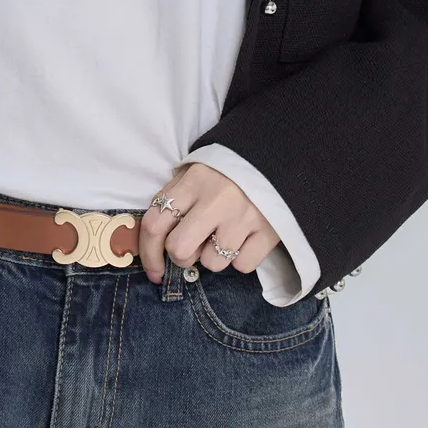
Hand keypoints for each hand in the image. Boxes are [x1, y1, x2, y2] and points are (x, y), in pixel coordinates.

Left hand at [139, 161, 280, 282]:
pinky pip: (242, 265)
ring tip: (225, 235)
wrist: (279, 158)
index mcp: (193, 181)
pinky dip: (241, 258)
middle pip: (179, 249)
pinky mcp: (269, 232)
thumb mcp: (195, 172)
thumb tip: (152, 238)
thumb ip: (173, 197)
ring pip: (212, 263)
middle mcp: (217, 199)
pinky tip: (245, 238)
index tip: (153, 269)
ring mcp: (244, 217)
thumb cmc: (227, 172)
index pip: (155, 224)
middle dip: (181, 256)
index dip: (148, 253)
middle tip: (194, 247)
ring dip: (214, 256)